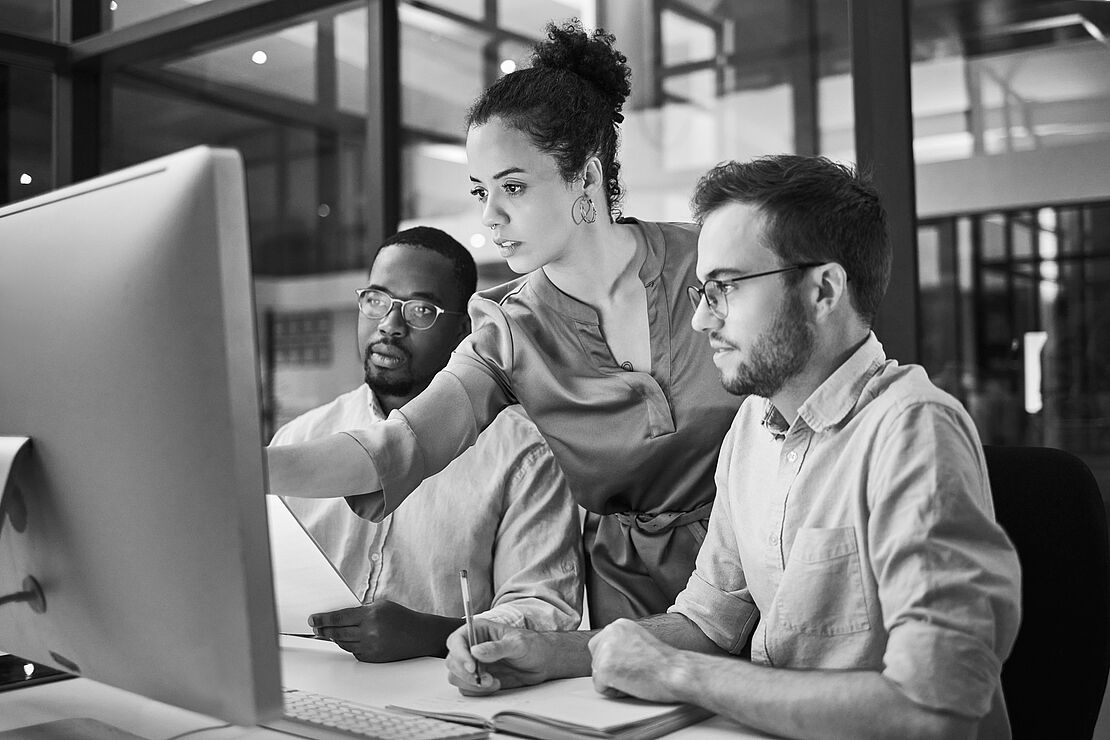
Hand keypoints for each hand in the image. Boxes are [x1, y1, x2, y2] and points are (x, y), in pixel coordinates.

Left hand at [310, 600, 460, 662]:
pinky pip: (353, 652)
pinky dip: (349, 645)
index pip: (339, 618)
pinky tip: (348, 639)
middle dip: (324, 629)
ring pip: (343, 643)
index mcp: (371, 615)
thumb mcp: (381, 606)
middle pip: (337, 632)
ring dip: (334, 637)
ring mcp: (370, 648)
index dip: (323, 619)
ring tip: (329, 632)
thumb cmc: (401, 617)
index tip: (312, 619)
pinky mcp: (372, 658)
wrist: (419, 636)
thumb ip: (360, 611)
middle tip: (316, 627)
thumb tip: (338, 616)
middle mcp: (369, 633)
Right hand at [444, 619, 553, 695]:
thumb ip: (497, 648)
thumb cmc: (532, 645)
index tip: (472, 666)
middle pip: (452, 661)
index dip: (459, 654)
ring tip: (492, 682)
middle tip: (485, 679)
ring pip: (456, 677)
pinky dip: (478, 691)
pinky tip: (495, 685)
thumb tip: (476, 652)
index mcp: (478, 631)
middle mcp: (472, 647)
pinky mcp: (478, 679)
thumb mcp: (518, 643)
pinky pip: (467, 688)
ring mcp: (474, 664)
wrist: (542, 662)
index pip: (456, 641)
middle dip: (466, 674)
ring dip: (472, 684)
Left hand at [588, 619, 683, 702]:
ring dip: (614, 681)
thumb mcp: (640, 642)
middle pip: (596, 659)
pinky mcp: (604, 668)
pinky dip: (615, 692)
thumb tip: (610, 655)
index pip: (600, 645)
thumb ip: (623, 644)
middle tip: (635, 671)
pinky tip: (633, 684)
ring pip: (598, 674)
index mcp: (619, 624)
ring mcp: (606, 649)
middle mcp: (610, 632)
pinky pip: (601, 687)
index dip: (614, 661)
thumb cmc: (666, 664)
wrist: (678, 672)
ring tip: (636, 676)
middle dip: (611, 671)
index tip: (632, 664)